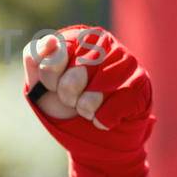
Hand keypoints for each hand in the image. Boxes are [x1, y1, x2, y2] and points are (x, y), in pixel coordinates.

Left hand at [22, 25, 155, 176]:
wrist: (94, 140)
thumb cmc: (66, 106)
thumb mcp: (40, 85)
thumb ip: (36, 59)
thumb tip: (50, 40)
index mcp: (78, 36)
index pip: (55, 51)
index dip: (49, 77)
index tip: (52, 85)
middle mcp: (105, 41)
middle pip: (76, 72)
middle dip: (68, 95)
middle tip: (73, 99)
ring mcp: (126, 61)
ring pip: (96, 92)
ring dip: (86, 109)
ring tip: (89, 108)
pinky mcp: (141, 84)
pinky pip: (113, 107)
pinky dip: (103, 120)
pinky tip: (106, 117)